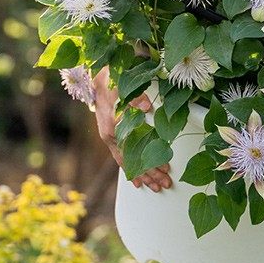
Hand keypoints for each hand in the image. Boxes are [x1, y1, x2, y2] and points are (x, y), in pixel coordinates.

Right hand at [92, 66, 172, 192]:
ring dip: (143, 174)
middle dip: (149, 174)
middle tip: (165, 184)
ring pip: (128, 161)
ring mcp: (110, 136)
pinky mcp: (111, 134)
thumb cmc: (113, 80)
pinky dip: (130, 168)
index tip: (164, 170)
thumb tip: (145, 107)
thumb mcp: (123, 85)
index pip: (134, 151)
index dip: (148, 162)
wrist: (98, 76)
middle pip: (132, 161)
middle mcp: (111, 134)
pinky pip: (121, 156)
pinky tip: (138, 179)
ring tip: (156, 186)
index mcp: (114, 126)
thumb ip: (134, 97)